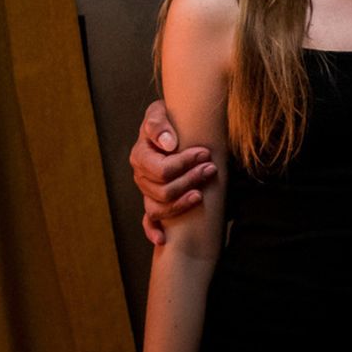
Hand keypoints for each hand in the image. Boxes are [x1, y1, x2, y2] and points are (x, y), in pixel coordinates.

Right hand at [129, 98, 216, 245]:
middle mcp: (140, 176)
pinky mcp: (152, 200)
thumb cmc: (168, 117)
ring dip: (182, 203)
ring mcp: (146, 191)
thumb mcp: (160, 111)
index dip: (184, 164)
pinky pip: (148, 221)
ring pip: (159, 208)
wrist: (171, 124)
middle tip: (211, 168)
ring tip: (202, 193)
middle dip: (190, 180)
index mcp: (140, 156)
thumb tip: (169, 143)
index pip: (162, 169)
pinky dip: (153, 232)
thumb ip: (159, 124)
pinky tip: (162, 240)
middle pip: (163, 190)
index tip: (205, 153)